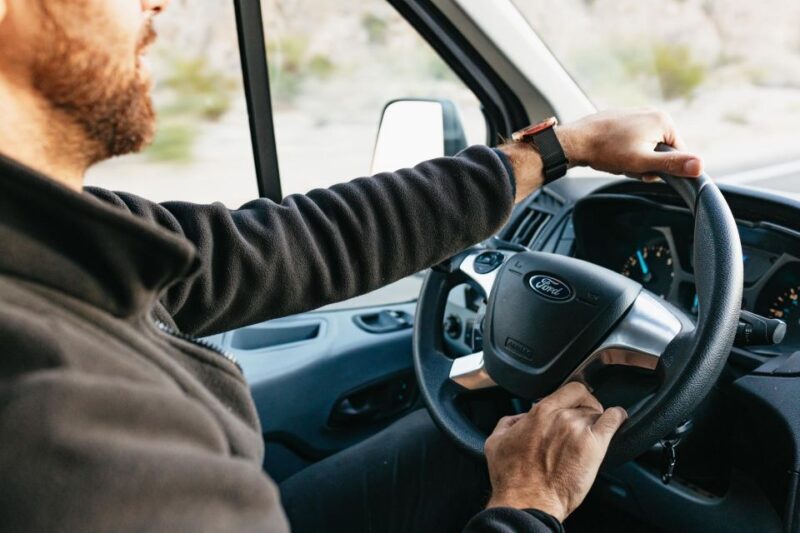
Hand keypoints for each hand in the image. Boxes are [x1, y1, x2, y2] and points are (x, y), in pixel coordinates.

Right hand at [484, 382, 626, 521]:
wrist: (528, 499)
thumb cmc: (512, 476)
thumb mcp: (496, 442)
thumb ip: (508, 422)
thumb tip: (519, 418)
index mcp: (540, 412)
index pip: (569, 388)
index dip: (574, 395)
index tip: (574, 403)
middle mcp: (561, 416)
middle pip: (584, 401)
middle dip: (584, 409)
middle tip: (581, 421)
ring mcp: (579, 429)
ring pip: (597, 413)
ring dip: (595, 420)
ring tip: (593, 431)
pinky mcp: (595, 445)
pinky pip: (613, 421)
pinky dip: (617, 417)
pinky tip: (618, 418)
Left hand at [557, 108, 702, 180]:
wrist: (575, 141)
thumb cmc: (606, 151)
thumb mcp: (642, 163)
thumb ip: (672, 164)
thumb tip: (700, 166)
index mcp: (663, 120)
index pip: (678, 154)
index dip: (662, 168)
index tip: (643, 170)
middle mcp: (653, 113)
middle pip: (661, 150)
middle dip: (646, 163)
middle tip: (627, 164)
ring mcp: (638, 114)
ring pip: (646, 147)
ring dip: (634, 159)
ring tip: (618, 158)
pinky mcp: (625, 119)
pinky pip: (634, 141)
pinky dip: (625, 151)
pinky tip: (612, 152)